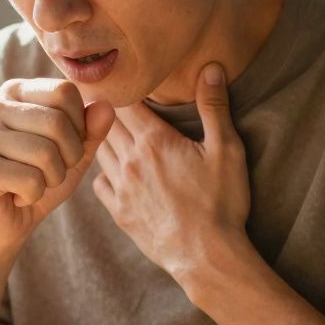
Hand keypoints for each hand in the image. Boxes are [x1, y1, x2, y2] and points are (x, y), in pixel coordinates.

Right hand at [0, 78, 115, 250]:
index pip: (63, 92)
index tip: (62, 148)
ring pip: (45, 153)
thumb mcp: (74, 153)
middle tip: (48, 173)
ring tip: (32, 184)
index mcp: (14, 92)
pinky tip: (15, 196)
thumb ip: (92, 130)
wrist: (6, 222)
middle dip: (67, 159)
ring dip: (51, 179)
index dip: (78, 127)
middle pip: (56, 122)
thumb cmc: (39, 180)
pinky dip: (33, 195)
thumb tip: (106, 107)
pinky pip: (29, 180)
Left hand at [92, 62, 250, 278]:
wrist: (207, 257)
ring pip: (99, 151)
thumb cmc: (221, 203)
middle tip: (98, 95)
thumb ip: (214, 107)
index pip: (124, 102)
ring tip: (101, 127)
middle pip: (106, 123)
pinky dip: (103, 172)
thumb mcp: (227, 151)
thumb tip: (210, 68)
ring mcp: (122, 188)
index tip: (114, 78)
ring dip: (101, 137)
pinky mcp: (120, 213)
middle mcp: (130, 160)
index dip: (118, 88)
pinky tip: (113, 170)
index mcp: (155, 140)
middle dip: (104, 108)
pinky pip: (99, 184)